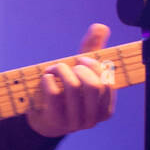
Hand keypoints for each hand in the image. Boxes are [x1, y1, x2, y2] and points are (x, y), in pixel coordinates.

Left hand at [26, 23, 115, 137]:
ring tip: (53, 69)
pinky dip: (48, 80)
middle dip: (79, 69)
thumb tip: (100, 27)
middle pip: (94, 85)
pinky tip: (45, 78)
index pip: (107, 82)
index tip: (81, 59)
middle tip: (67, 65)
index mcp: (105, 108)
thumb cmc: (65, 91)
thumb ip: (92, 50)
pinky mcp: (56, 121)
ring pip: (73, 88)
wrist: (42, 117)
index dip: (93, 65)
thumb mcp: (80, 71)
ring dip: (60, 70)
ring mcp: (75, 123)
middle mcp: (93, 119)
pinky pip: (54, 94)